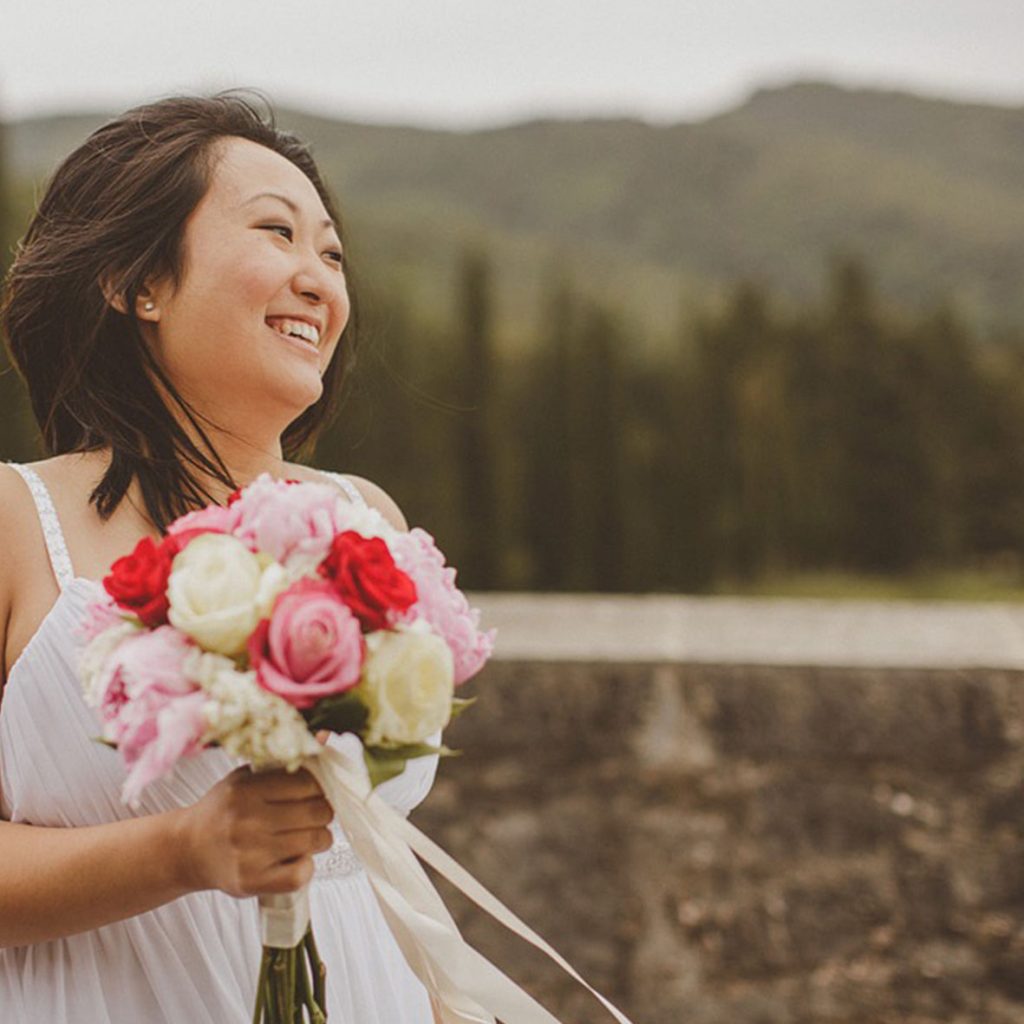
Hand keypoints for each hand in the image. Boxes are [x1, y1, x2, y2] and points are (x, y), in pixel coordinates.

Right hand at [174, 766, 333, 897]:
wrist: (188, 850)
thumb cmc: (224, 810)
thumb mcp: (246, 778)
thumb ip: (284, 762)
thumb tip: (325, 738)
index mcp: (246, 790)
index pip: (308, 783)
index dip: (320, 787)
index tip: (316, 792)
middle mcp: (247, 822)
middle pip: (316, 812)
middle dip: (323, 812)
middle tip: (314, 814)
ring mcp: (249, 855)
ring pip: (314, 841)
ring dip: (319, 838)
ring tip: (306, 835)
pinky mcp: (252, 882)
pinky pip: (301, 875)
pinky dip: (306, 867)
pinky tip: (294, 859)